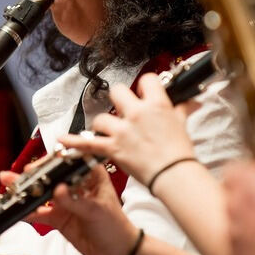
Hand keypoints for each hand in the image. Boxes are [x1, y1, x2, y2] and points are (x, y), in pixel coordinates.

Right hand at [1, 162, 139, 254]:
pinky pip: (40, 212)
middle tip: (20, 174)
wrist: (117, 252)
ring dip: (27, 190)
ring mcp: (65, 200)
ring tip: (10, 186)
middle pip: (52, 175)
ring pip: (42, 192)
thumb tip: (57, 190)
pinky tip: (18, 209)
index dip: (54, 159)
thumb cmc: (115, 226)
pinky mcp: (58, 216)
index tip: (41, 163)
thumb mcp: (97, 211)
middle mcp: (75, 184)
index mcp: (90, 175)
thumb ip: (75, 201)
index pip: (69, 161)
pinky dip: (29, 211)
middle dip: (34, 174)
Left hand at [59, 75, 195, 185]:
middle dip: (119, 100)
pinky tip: (61, 140)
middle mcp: (137, 113)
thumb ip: (183, 108)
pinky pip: (88, 143)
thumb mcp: (183, 124)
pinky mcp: (113, 148)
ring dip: (104, 125)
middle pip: (117, 92)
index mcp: (156, 104)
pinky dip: (73, 142)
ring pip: (102, 118)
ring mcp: (123, 131)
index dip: (145, 86)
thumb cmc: (180, 151)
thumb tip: (193, 99)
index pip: (146, 80)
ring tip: (111, 133)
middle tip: (124, 112)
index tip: (144, 94)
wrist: (174, 174)